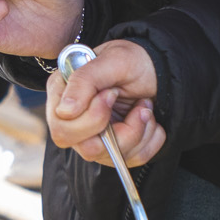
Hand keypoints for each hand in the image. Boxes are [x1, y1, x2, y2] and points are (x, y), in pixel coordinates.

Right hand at [47, 39, 164, 165]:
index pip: (62, 127)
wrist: (158, 69)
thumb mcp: (113, 60)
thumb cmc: (133, 60)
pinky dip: (149, 140)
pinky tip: (149, 119)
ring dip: (139, 132)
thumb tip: (64, 111)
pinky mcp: (114, 148)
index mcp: (63, 92)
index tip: (113, 93)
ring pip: (111, 157)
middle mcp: (73, 119)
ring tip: (145, 106)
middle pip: (86, 148)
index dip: (92, 117)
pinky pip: (131, 159)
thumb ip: (84, 80)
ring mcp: (93, 136)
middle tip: (139, 104)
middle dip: (123, 130)